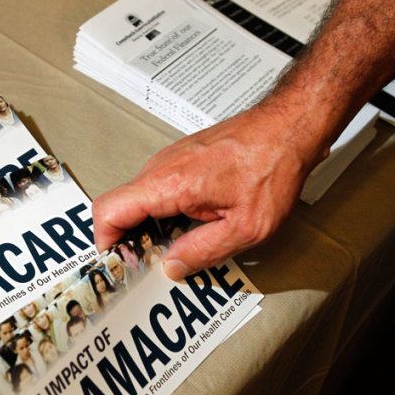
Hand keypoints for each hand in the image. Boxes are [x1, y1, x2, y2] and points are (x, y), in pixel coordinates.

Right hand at [92, 101, 328, 279]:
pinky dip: (159, 212)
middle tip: (149, 263)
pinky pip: (155, 189)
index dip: (106, 241)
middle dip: (127, 239)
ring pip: (137, 199)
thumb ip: (203, 251)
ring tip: (173, 246)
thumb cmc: (272, 168)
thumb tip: (172, 267)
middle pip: (119, 207)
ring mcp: (169, 160)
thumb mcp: (246, 228)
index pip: (109, 210)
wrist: (288, 128)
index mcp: (170, 183)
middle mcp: (161, 167)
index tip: (122, 262)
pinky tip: (185, 225)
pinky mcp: (179, 159)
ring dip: (145, 226)